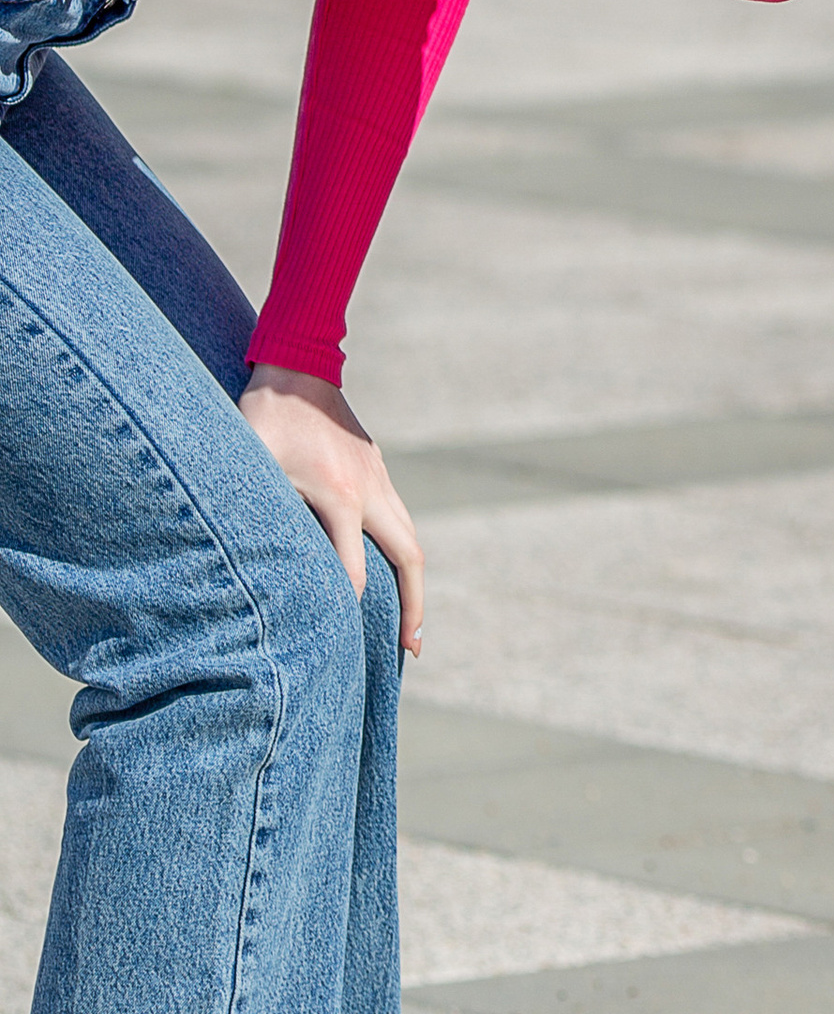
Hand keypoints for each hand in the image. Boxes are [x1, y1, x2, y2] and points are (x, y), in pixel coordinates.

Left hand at [240, 365, 425, 653]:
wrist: (297, 364)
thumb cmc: (263, 416)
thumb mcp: (250, 465)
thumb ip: (254, 511)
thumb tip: (238, 565)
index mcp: (338, 496)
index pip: (355, 570)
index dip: (349, 611)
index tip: (341, 649)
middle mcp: (368, 490)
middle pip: (408, 557)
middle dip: (412, 606)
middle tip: (409, 650)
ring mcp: (378, 476)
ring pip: (410, 537)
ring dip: (414, 581)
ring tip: (411, 625)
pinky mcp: (376, 467)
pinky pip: (399, 517)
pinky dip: (402, 550)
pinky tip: (390, 568)